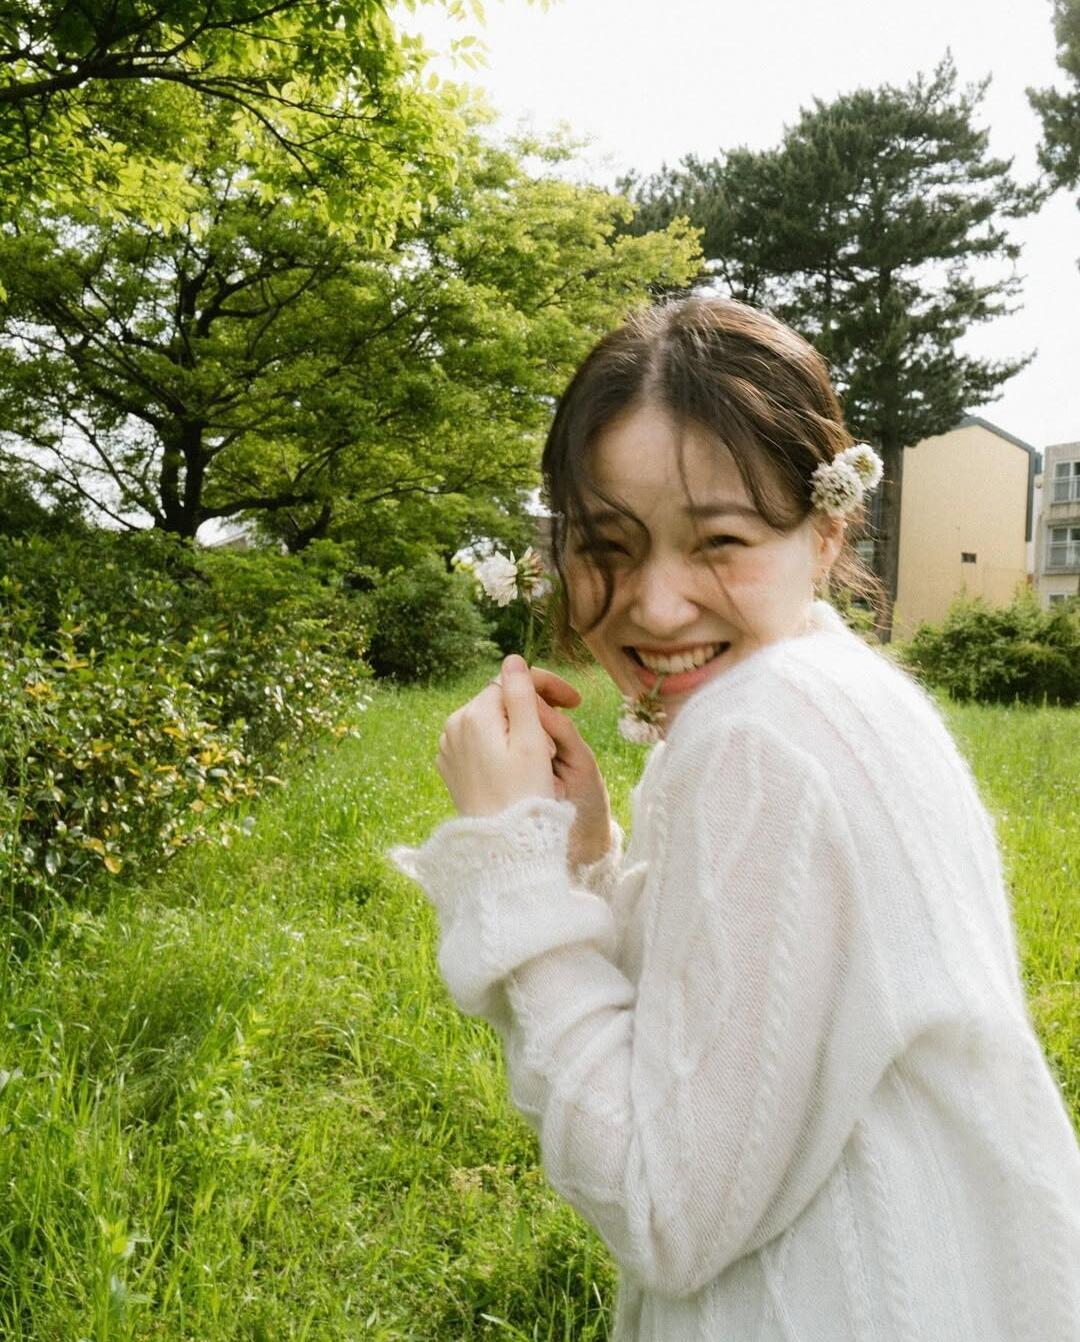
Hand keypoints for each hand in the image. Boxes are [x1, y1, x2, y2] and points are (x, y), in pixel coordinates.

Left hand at [436, 656, 613, 870]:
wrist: (501, 846)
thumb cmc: (524, 795)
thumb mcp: (531, 742)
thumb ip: (522, 696)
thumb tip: (513, 659)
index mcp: (474, 715)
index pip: (513, 681)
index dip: (547, 686)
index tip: (576, 702)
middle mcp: (454, 726)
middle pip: (501, 702)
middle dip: (533, 712)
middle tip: (560, 739)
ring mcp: (449, 747)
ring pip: (492, 722)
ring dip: (519, 730)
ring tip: (542, 759)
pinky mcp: (451, 767)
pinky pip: (480, 743)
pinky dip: (501, 747)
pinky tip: (519, 770)